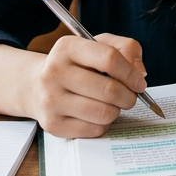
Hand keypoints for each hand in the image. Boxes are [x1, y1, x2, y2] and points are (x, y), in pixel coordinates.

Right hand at [24, 33, 147, 138]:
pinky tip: (95, 115)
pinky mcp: (53, 125)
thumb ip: (126, 49)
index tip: (139, 82)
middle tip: (130, 97)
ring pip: (104, 113)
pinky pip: (94, 130)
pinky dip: (103, 124)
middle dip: (129, 96)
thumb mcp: (98, 45)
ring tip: (111, 104)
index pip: (109, 58)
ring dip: (116, 111)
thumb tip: (140, 72)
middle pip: (109, 90)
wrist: (36, 86)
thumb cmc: (76, 65)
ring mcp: (51, 100)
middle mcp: (54, 73)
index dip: (131, 73)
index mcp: (67, 47)